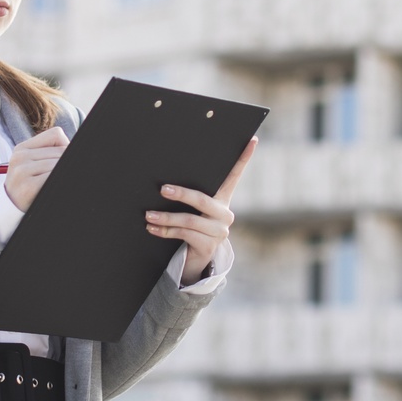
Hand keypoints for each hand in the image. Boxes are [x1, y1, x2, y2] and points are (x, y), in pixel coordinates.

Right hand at [3, 126, 70, 213]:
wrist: (12, 211)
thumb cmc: (29, 187)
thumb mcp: (33, 166)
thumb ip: (51, 154)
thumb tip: (80, 147)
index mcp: (22, 149)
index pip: (55, 134)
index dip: (66, 147)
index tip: (63, 161)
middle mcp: (20, 157)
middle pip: (61, 151)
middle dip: (67, 163)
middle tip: (61, 176)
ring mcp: (22, 172)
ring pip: (59, 164)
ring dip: (64, 174)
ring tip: (55, 184)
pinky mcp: (28, 187)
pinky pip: (54, 177)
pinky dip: (61, 182)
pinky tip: (55, 188)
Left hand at [146, 139, 257, 284]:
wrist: (195, 260)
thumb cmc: (192, 228)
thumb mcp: (194, 211)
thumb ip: (191, 197)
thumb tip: (165, 181)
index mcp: (223, 200)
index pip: (235, 176)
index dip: (244, 158)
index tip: (252, 139)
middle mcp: (225, 214)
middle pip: (202, 200)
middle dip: (181, 194)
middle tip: (163, 189)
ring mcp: (219, 232)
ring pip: (189, 220)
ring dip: (166, 217)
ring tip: (149, 215)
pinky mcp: (209, 246)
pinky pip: (184, 234)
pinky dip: (166, 231)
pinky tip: (152, 229)